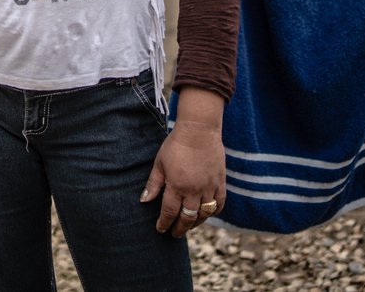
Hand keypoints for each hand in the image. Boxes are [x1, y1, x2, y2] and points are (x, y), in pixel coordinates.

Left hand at [140, 118, 225, 236]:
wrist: (199, 130)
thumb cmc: (175, 145)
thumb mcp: (159, 163)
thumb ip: (153, 184)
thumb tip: (144, 201)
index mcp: (176, 186)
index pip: (169, 212)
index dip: (164, 223)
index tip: (160, 229)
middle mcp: (193, 190)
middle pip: (187, 218)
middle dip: (179, 228)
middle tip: (174, 234)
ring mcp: (209, 187)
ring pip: (204, 214)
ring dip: (195, 223)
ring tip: (188, 226)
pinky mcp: (220, 182)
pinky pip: (219, 204)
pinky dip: (213, 212)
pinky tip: (206, 215)